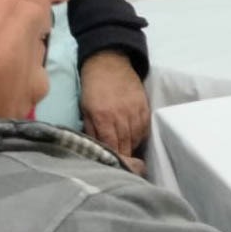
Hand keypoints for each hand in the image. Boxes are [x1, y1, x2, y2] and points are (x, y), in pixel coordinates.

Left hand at [80, 50, 150, 169]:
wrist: (110, 63)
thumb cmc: (93, 87)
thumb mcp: (85, 109)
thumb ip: (90, 130)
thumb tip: (94, 148)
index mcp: (103, 118)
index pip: (111, 146)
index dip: (114, 159)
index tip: (113, 168)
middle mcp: (121, 117)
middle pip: (126, 145)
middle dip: (124, 157)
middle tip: (122, 166)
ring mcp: (135, 112)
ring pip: (137, 139)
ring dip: (132, 148)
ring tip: (128, 155)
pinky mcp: (145, 107)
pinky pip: (145, 129)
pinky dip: (140, 137)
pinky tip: (135, 140)